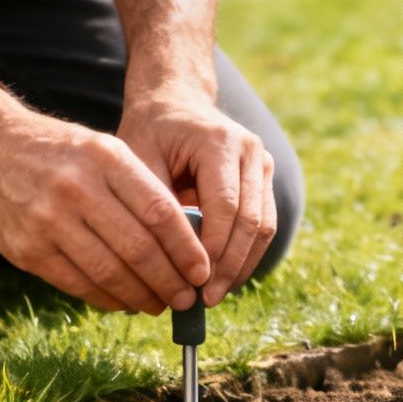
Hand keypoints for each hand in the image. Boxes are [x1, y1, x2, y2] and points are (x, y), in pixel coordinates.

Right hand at [0, 108, 209, 313]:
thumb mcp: (102, 150)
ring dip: (142, 297)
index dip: (187, 249)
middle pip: (138, 249)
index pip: (160, 213)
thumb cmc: (59, 153)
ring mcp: (48, 221)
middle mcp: (77, 188)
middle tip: (187, 298)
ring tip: (159, 304)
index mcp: (105, 158)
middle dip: (170, 282)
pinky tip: (125, 301)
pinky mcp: (26, 250)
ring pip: (110, 274)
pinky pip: (78, 285)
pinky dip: (108, 300)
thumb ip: (140, 189)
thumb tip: (184, 246)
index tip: (203, 271)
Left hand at [119, 88, 276, 305]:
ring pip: (264, 226)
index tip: (194, 283)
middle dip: (230, 265)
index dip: (213, 249)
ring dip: (242, 265)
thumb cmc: (149, 132)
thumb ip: (154, 204)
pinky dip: (246, 254)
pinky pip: (263, 224)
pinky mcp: (264, 178)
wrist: (174, 102)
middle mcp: (250, 150)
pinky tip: (225, 278)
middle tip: (206, 299)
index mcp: (219, 141)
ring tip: (216, 295)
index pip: (226, 206)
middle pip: (251, 221)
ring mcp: (263, 163)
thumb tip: (162, 263)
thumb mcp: (138, 160)